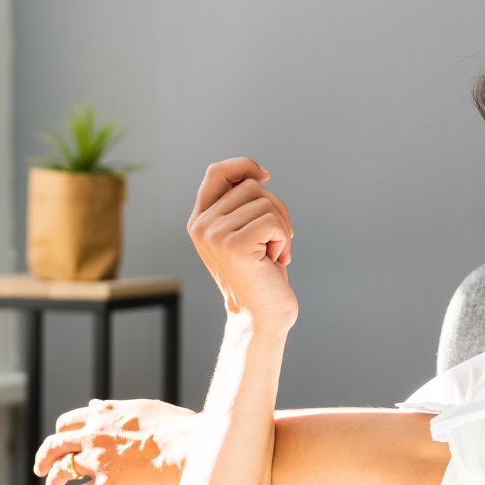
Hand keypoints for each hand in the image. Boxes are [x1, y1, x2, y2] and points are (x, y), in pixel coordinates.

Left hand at [34, 398, 197, 484]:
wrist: (190, 447)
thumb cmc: (179, 427)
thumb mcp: (143, 408)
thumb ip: (116, 408)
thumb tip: (96, 404)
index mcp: (103, 415)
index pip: (68, 422)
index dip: (61, 433)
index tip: (63, 442)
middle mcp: (93, 436)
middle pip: (54, 446)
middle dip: (44, 457)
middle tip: (41, 468)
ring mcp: (96, 461)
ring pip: (60, 472)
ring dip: (52, 483)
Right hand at [187, 157, 297, 333]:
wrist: (260, 318)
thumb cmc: (259, 279)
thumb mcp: (246, 236)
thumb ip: (242, 207)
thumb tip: (257, 174)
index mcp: (200, 221)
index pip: (216, 173)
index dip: (243, 166)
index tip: (266, 174)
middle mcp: (202, 225)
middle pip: (250, 186)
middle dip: (276, 209)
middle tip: (280, 240)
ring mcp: (215, 234)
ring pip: (264, 202)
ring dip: (282, 228)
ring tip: (275, 254)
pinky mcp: (235, 245)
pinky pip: (273, 222)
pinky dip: (284, 240)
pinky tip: (277, 261)